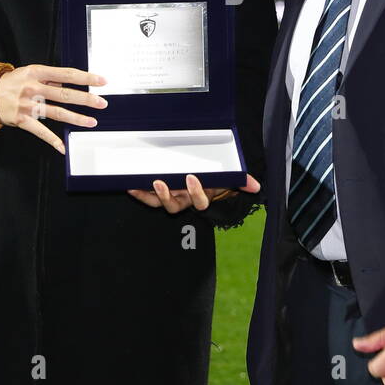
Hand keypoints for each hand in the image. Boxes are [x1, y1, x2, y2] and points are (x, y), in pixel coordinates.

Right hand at [0, 64, 106, 154]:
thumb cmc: (12, 82)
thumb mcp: (29, 72)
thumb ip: (49, 79)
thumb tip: (71, 84)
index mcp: (37, 73)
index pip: (66, 74)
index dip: (86, 77)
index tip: (102, 81)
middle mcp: (33, 88)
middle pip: (64, 94)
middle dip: (86, 99)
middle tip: (102, 103)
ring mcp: (28, 104)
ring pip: (57, 112)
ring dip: (76, 118)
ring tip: (92, 122)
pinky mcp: (22, 119)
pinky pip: (40, 131)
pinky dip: (52, 140)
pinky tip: (63, 147)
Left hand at [128, 173, 260, 213]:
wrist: (207, 178)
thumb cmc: (216, 178)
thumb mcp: (229, 179)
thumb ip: (241, 181)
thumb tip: (256, 185)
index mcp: (201, 198)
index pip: (200, 201)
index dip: (196, 192)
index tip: (192, 177)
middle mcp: (185, 201)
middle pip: (175, 206)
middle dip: (166, 196)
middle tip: (159, 182)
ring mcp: (172, 197)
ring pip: (159, 203)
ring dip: (149, 196)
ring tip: (139, 185)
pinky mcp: (160, 191)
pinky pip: (148, 196)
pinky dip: (138, 193)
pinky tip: (128, 185)